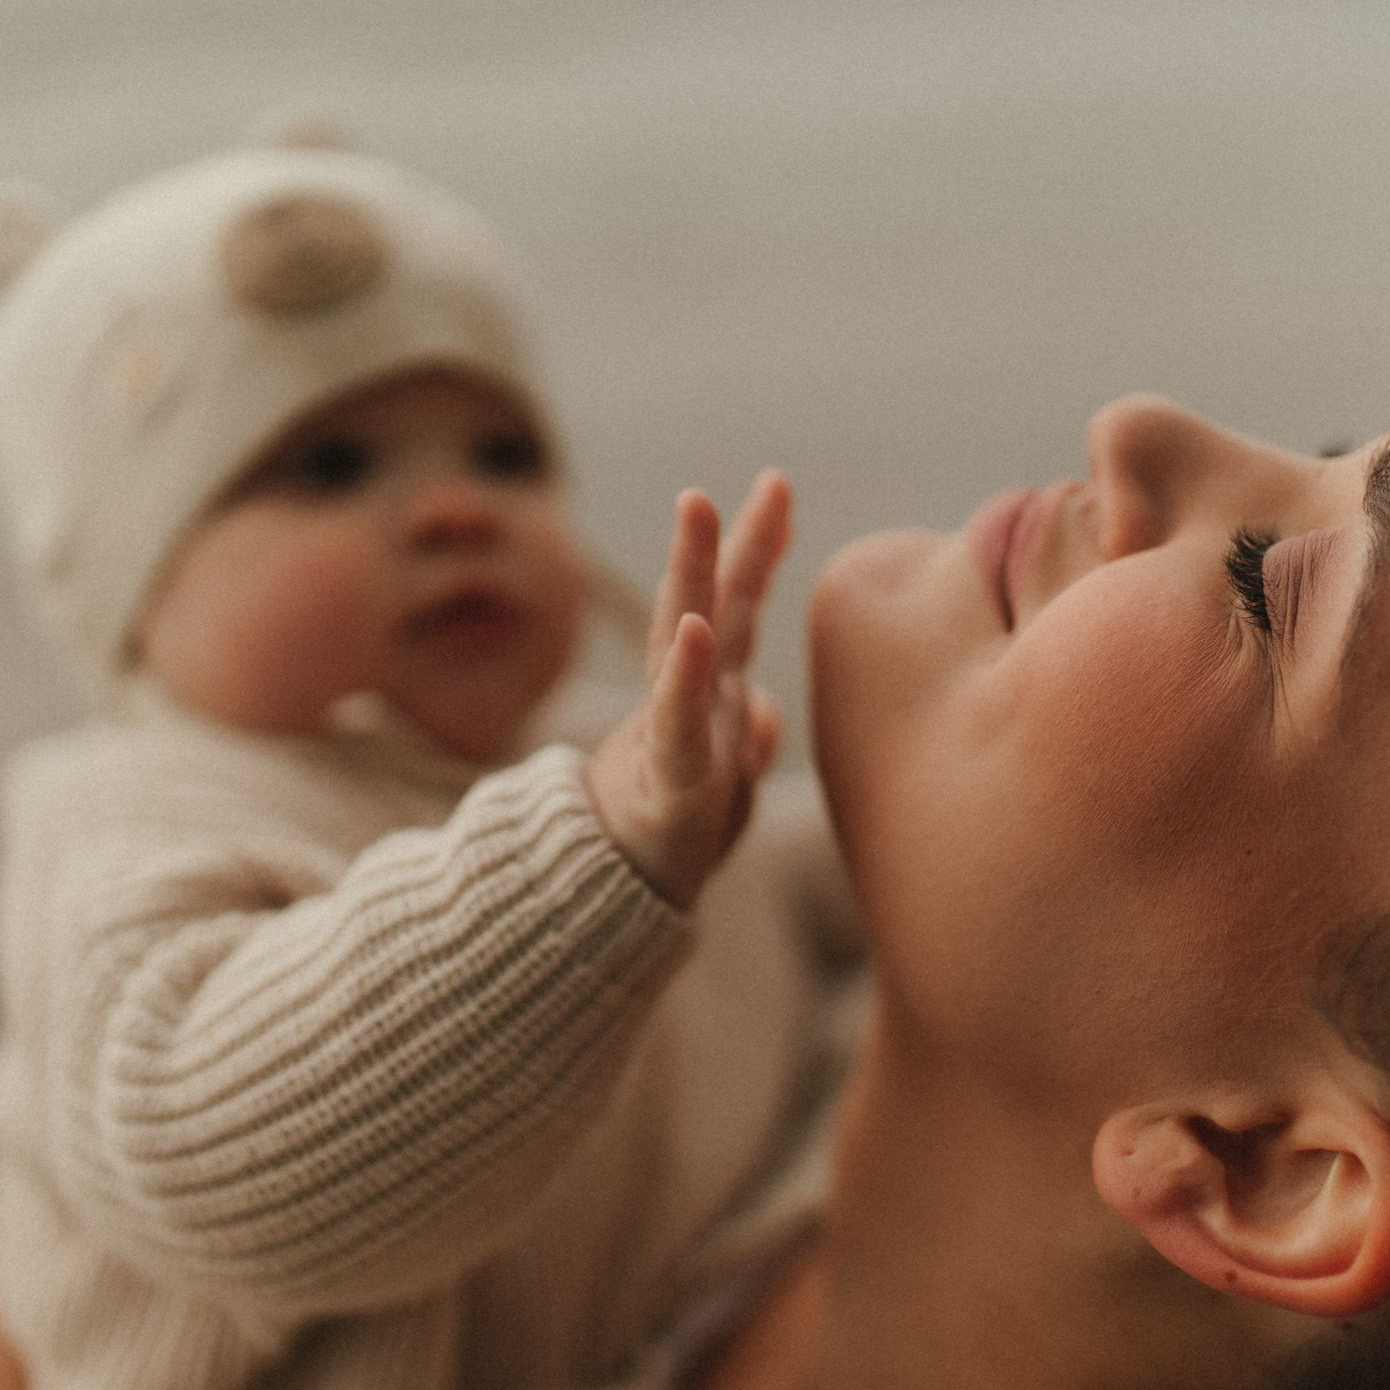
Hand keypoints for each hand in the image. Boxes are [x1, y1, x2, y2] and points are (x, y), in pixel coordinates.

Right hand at [585, 472, 790, 908]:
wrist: (613, 910)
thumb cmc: (667, 847)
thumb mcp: (725, 792)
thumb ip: (744, 745)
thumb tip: (767, 714)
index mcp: (710, 699)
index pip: (736, 610)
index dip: (756, 550)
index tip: (776, 488)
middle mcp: (690, 701)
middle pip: (715, 604)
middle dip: (733, 540)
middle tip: (771, 480)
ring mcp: (675, 732)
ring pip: (683, 639)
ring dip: (692, 570)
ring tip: (698, 505)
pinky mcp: (668, 781)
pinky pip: (679, 722)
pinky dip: (689, 677)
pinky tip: (698, 632)